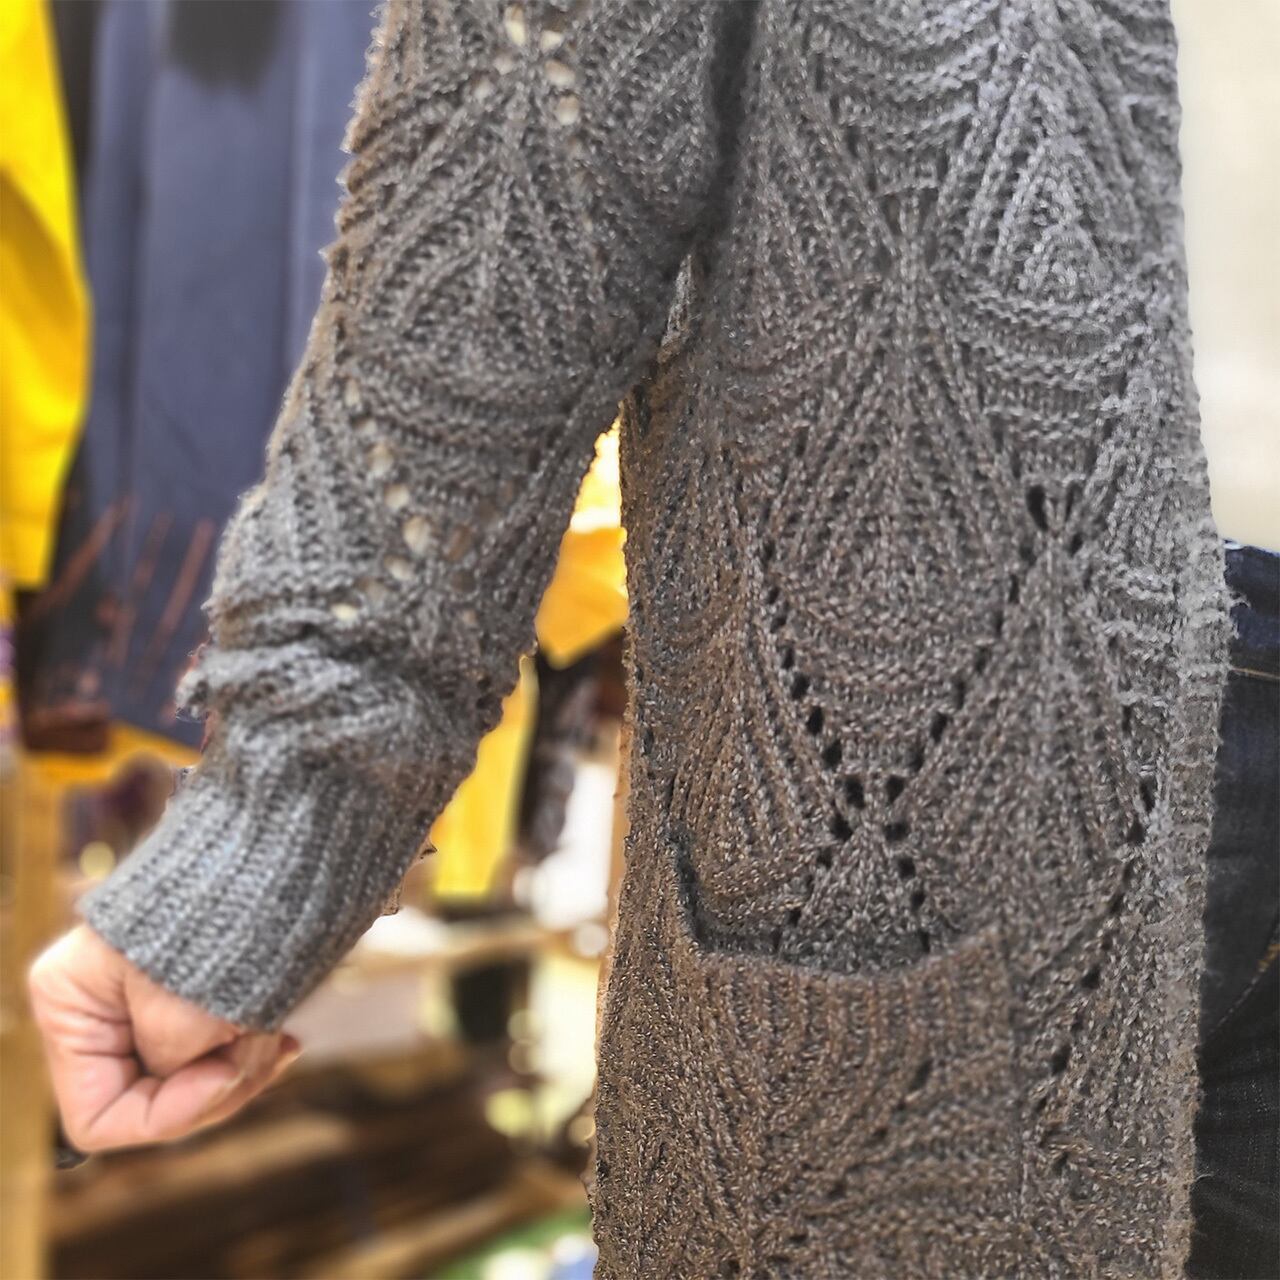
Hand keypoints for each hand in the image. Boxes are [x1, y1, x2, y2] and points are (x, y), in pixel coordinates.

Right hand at [28, 925, 299, 1152]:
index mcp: (69, 1007)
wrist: (272, 852)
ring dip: (240, 1070)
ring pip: (191, 1081)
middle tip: (264, 1050)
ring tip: (276, 1035)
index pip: (98, 1116)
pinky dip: (248, 1053)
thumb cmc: (219, 925)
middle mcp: (99, 1008)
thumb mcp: (182, 1016)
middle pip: (151, 1101)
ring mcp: (146, 1001)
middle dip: (215, 1088)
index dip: (165, 1116)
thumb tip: (199, 1088)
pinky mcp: (192, 993)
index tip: (221, 1076)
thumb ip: (173, 1072)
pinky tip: (282, 1037)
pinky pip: (214, 1053)